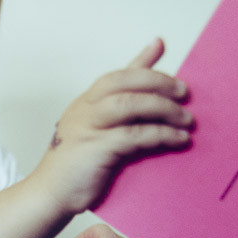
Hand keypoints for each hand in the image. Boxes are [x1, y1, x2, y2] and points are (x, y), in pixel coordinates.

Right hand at [0, 38, 193, 237]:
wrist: (50, 194)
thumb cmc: (77, 167)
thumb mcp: (96, 135)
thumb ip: (119, 120)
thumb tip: (152, 106)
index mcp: (86, 103)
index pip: (117, 75)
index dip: (141, 59)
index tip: (161, 43)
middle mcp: (86, 109)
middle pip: (125, 82)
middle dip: (158, 82)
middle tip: (184, 92)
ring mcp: (89, 127)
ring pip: (130, 104)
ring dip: (163, 108)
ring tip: (187, 119)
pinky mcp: (97, 148)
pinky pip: (134, 135)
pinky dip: (160, 134)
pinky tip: (177, 139)